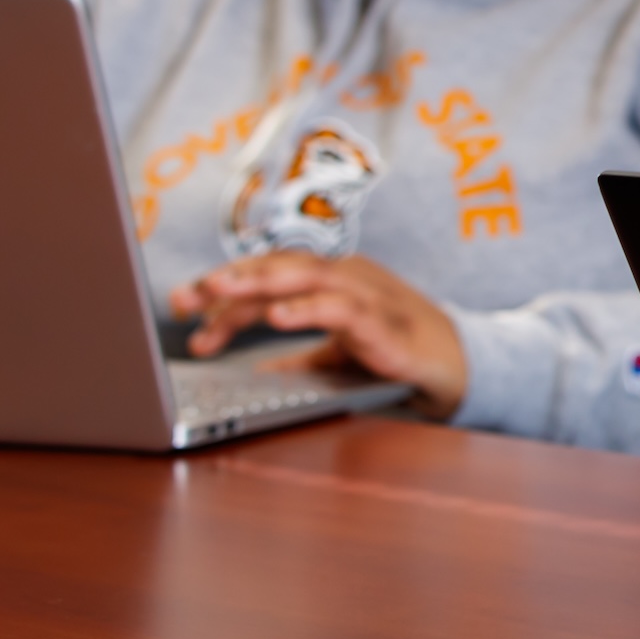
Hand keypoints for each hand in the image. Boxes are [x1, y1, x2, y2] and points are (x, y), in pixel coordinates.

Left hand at [169, 251, 468, 419]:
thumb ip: (299, 357)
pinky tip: (278, 316)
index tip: (182, 307)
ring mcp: (366, 295)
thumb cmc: (397, 350)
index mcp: (329, 281)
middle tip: (183, 296)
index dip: (223, 289)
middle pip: (278, 268)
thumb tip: (257, 371)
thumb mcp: (336, 353)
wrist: (457, 364)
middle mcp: (344, 276)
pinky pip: (342, 309)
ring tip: (219, 291)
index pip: (267, 275)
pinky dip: (308, 309)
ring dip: (259, 283)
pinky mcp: (383, 323)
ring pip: (305, 277)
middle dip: (227, 280)